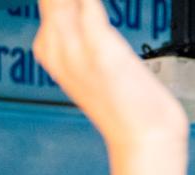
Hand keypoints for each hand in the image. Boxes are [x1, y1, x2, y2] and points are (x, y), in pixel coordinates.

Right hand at [33, 0, 187, 158]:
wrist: (146, 140)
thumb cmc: (129, 104)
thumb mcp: (96, 63)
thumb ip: (85, 32)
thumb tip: (86, 7)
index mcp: (49, 47)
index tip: (83, 2)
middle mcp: (54, 44)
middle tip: (93, 11)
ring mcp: (74, 46)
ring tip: (97, 12)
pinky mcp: (100, 47)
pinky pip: (89, 0)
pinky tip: (95, 1)